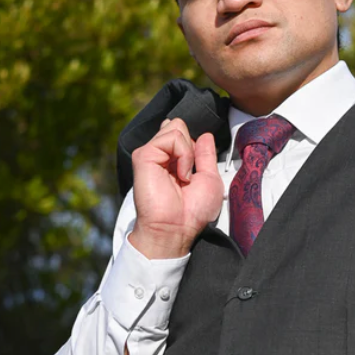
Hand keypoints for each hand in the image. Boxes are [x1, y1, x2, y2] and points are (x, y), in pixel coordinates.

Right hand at [129, 118, 224, 259]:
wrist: (176, 229)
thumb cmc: (192, 212)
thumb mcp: (210, 179)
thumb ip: (206, 155)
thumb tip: (205, 135)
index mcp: (174, 160)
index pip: (184, 133)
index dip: (196, 144)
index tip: (197, 168)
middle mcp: (161, 155)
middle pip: (179, 125)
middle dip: (191, 146)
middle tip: (190, 173)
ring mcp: (151, 154)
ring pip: (176, 127)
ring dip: (188, 152)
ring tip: (185, 176)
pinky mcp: (144, 155)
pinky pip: (171, 137)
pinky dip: (183, 154)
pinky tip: (181, 175)